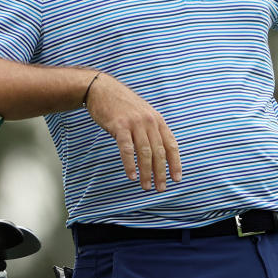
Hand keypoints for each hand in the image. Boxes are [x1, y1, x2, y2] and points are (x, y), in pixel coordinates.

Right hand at [83, 74, 181, 191]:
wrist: (101, 89)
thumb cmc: (121, 104)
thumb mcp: (142, 113)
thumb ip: (151, 129)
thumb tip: (157, 151)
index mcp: (157, 119)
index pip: (171, 145)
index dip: (175, 163)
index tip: (176, 179)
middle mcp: (149, 121)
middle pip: (159, 152)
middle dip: (161, 173)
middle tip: (161, 188)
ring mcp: (134, 123)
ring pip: (145, 153)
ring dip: (147, 173)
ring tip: (146, 186)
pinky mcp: (119, 126)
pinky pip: (127, 149)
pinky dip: (130, 164)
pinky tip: (132, 176)